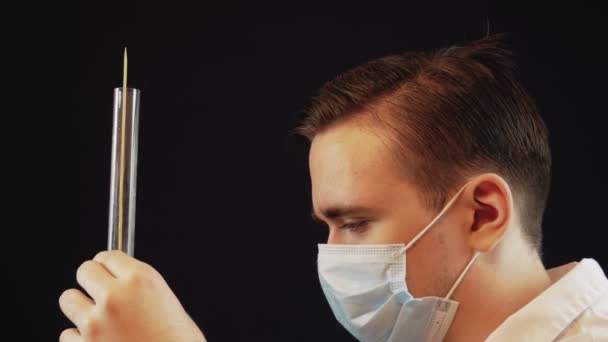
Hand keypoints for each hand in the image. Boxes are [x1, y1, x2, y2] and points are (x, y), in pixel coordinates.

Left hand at [59, 250, 205, 340]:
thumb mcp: (169, 304)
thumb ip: (141, 290)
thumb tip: (120, 283)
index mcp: (142, 279)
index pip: (109, 255)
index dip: (110, 265)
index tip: (109, 271)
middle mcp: (116, 296)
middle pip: (85, 270)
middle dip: (92, 280)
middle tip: (102, 293)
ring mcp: (96, 323)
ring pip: (68, 299)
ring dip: (81, 307)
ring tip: (98, 319)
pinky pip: (67, 334)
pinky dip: (79, 339)